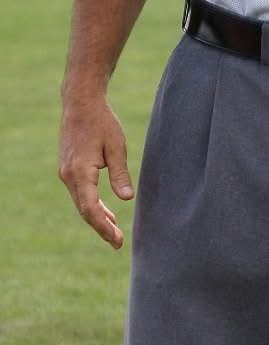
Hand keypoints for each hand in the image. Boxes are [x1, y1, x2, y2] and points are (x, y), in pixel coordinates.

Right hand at [59, 97, 133, 248]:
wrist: (80, 102)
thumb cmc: (102, 121)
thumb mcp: (116, 146)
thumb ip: (120, 174)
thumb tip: (127, 199)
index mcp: (80, 172)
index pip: (90, 209)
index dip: (104, 227)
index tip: (117, 240)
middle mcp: (68, 176)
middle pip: (84, 210)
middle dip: (101, 227)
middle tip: (118, 242)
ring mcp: (66, 172)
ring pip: (81, 202)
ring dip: (97, 217)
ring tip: (114, 230)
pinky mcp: (68, 168)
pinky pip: (80, 193)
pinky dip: (91, 204)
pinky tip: (105, 211)